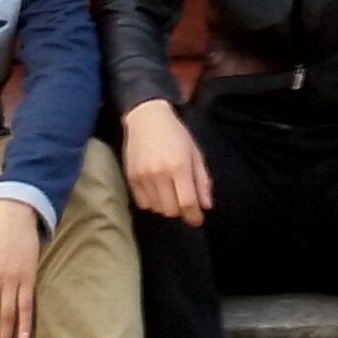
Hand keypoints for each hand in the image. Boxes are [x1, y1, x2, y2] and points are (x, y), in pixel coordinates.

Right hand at [122, 100, 212, 224]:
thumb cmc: (176, 134)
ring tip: (170, 192)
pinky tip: (156, 190)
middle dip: (181, 211)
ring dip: (166, 206)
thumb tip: (206, 206)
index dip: (194, 216)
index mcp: (179, 166)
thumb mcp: (195, 153)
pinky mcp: (131, 177)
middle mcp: (159, 173)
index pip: (187, 203)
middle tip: (184, 202)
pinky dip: (152, 202)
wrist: (146, 118)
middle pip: (171, 210)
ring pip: (157, 208)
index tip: (197, 219)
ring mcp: (143, 176)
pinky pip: (142, 203)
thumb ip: (202, 180)